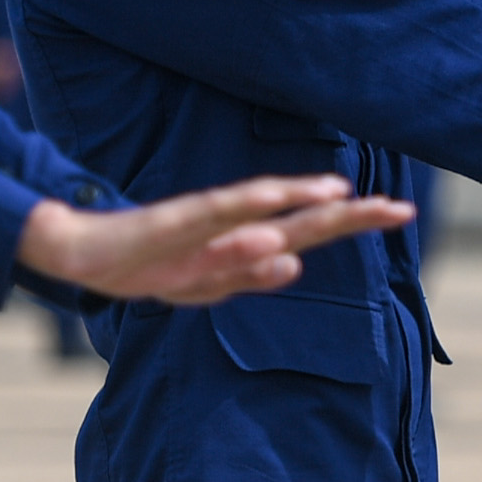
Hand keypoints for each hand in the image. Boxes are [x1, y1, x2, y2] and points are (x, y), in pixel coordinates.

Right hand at [17, 176, 411, 304]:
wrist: (81, 253)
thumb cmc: (149, 264)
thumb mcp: (205, 284)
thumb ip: (248, 276)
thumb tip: (293, 264)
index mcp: (242, 246)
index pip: (310, 232)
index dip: (353, 221)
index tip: (400, 212)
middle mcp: (230, 229)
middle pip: (298, 220)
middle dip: (348, 215)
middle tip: (399, 208)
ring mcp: (201, 224)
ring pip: (258, 212)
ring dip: (297, 204)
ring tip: (339, 196)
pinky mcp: (168, 225)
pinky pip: (209, 217)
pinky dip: (239, 214)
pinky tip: (268, 210)